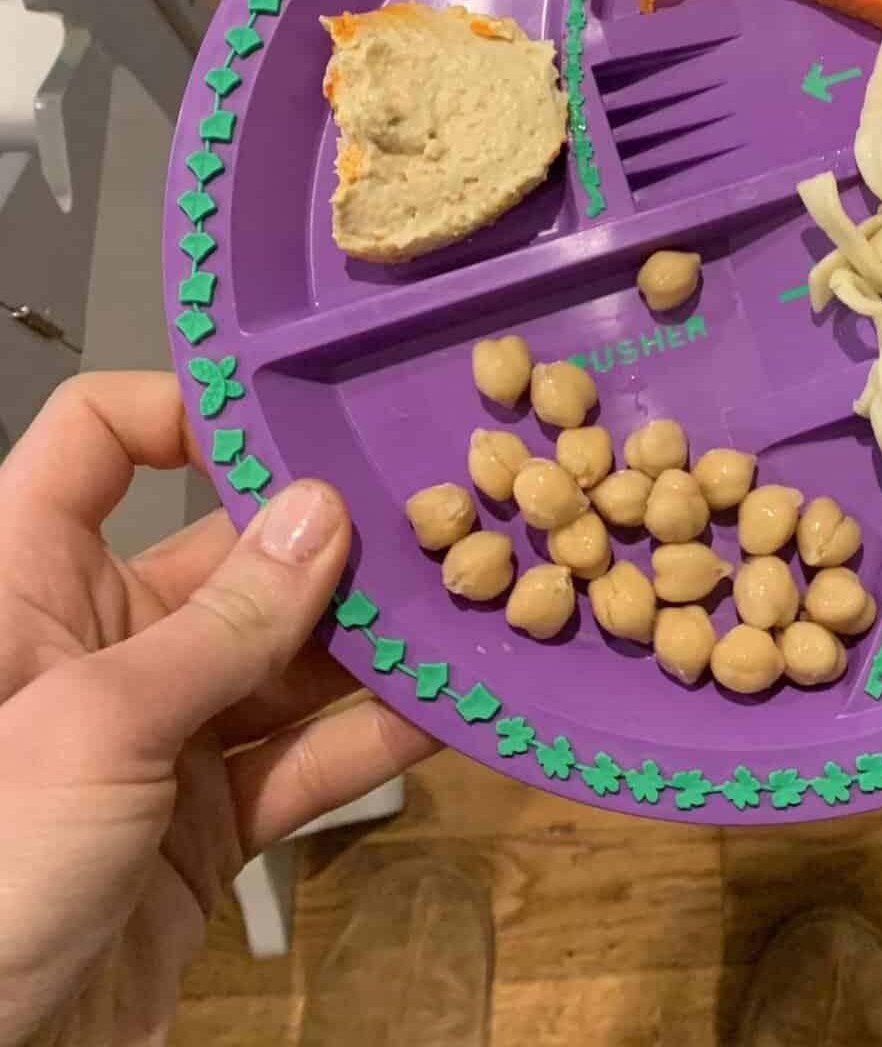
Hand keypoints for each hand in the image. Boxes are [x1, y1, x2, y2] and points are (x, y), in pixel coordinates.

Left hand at [0, 371, 438, 1046]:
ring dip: (371, 641)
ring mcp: (153, 738)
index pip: (99, 442)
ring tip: (474, 601)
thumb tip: (325, 511)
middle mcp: (92, 644)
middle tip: (446, 517)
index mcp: (25, 584)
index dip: (192, 414)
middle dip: (331, 541)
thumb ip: (222, 623)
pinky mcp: (200, 828)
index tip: (306, 422)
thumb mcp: (96, 727)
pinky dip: (371, 740)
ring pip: (279, 659)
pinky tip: (453, 709)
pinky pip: (299, 762)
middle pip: (225, 553)